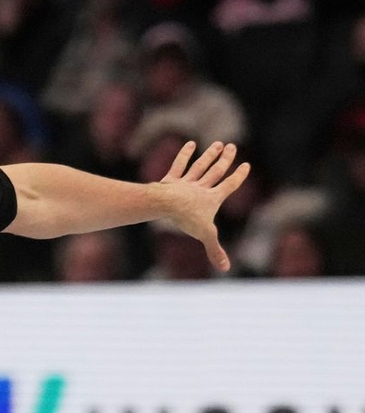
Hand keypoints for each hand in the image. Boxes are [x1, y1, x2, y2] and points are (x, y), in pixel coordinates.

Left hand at [158, 141, 250, 271]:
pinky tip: (191, 144)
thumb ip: (215, 250)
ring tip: (218, 144)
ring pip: (200, 166)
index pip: (229, 186)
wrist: (166, 204)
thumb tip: (226, 268)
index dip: (238, 176)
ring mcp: (186, 182)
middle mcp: (201, 188)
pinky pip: (179, 165)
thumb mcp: (205, 235)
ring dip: (209, 155)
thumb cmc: (187, 218)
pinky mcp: (171, 180)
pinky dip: (184, 155)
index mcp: (212, 198)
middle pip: (216, 172)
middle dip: (225, 160)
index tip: (246, 165)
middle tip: (233, 147)